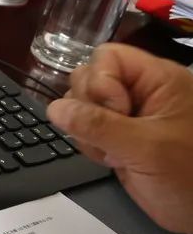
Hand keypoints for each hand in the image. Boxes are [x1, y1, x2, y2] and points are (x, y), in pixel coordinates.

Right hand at [46, 43, 192, 233]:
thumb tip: (54, 108)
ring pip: (81, 104)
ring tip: (113, 151)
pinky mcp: (116, 136)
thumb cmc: (186, 176)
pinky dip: (88, 144)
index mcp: (157, 79)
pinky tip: (111, 159)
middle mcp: (139, 90)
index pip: (107, 58)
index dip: (100, 82)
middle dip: (88, 108)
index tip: (117, 114)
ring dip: (85, 130)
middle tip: (113, 136)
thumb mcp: (145, 148)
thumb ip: (98, 126)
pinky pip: (83, 128)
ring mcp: (126, 114)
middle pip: (88, 77)